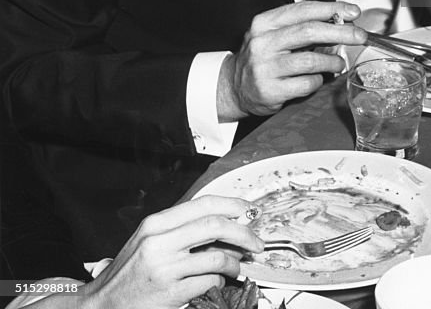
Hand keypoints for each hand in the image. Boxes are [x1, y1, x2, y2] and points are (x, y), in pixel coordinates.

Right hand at [81, 197, 262, 308]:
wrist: (102, 305)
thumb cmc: (129, 273)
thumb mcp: (149, 241)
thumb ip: (180, 229)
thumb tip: (223, 224)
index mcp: (156, 224)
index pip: (203, 205)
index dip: (232, 205)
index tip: (248, 211)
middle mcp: (159, 242)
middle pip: (214, 226)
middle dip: (242, 232)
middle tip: (256, 242)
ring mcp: (164, 268)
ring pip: (215, 256)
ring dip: (235, 261)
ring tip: (239, 265)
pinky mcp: (169, 294)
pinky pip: (208, 282)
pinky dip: (219, 281)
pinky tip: (219, 282)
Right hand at [218, 1, 366, 119]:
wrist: (233, 86)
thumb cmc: (262, 57)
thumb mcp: (274, 34)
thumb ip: (302, 26)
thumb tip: (340, 21)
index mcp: (264, 23)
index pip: (303, 9)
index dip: (332, 9)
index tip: (352, 12)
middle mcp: (262, 43)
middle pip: (309, 31)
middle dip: (340, 32)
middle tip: (359, 35)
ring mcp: (264, 68)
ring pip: (310, 60)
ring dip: (332, 61)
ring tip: (339, 63)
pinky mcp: (270, 90)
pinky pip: (306, 84)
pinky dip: (318, 81)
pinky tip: (318, 79)